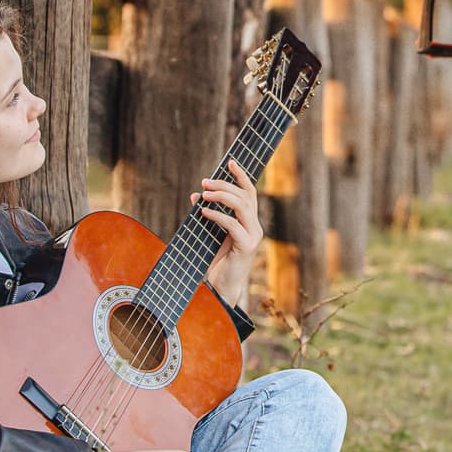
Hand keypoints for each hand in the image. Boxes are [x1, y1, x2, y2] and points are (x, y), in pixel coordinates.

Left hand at [195, 158, 261, 312]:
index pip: (250, 193)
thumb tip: (196, 194)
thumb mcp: (209, 233)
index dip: (242, 176)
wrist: (219, 289)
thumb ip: (206, 214)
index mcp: (249, 222)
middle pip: (245, 196)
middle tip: (205, 181)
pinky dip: (217, 215)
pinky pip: (233, 225)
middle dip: (225, 185)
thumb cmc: (215, 262)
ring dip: (222, 196)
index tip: (230, 162)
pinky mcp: (246, 247)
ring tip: (204, 194)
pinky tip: (203, 212)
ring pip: (242, 206)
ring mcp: (253, 236)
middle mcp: (255, 227)